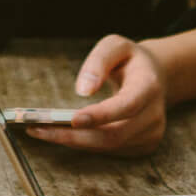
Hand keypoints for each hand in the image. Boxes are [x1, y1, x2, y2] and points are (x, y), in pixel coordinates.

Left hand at [27, 35, 168, 155]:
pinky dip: (84, 144)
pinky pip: (110, 150)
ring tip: (41, 130)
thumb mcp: (115, 46)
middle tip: (40, 128)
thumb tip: (83, 90)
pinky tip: (62, 134)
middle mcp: (153, 114)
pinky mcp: (143, 145)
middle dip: (74, 135)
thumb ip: (99, 62)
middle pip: (113, 134)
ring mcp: (151, 133)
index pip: (127, 105)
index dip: (101, 115)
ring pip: (108, 146)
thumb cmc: (130, 59)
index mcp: (148, 85)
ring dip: (74, 141)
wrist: (156, 76)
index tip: (73, 119)